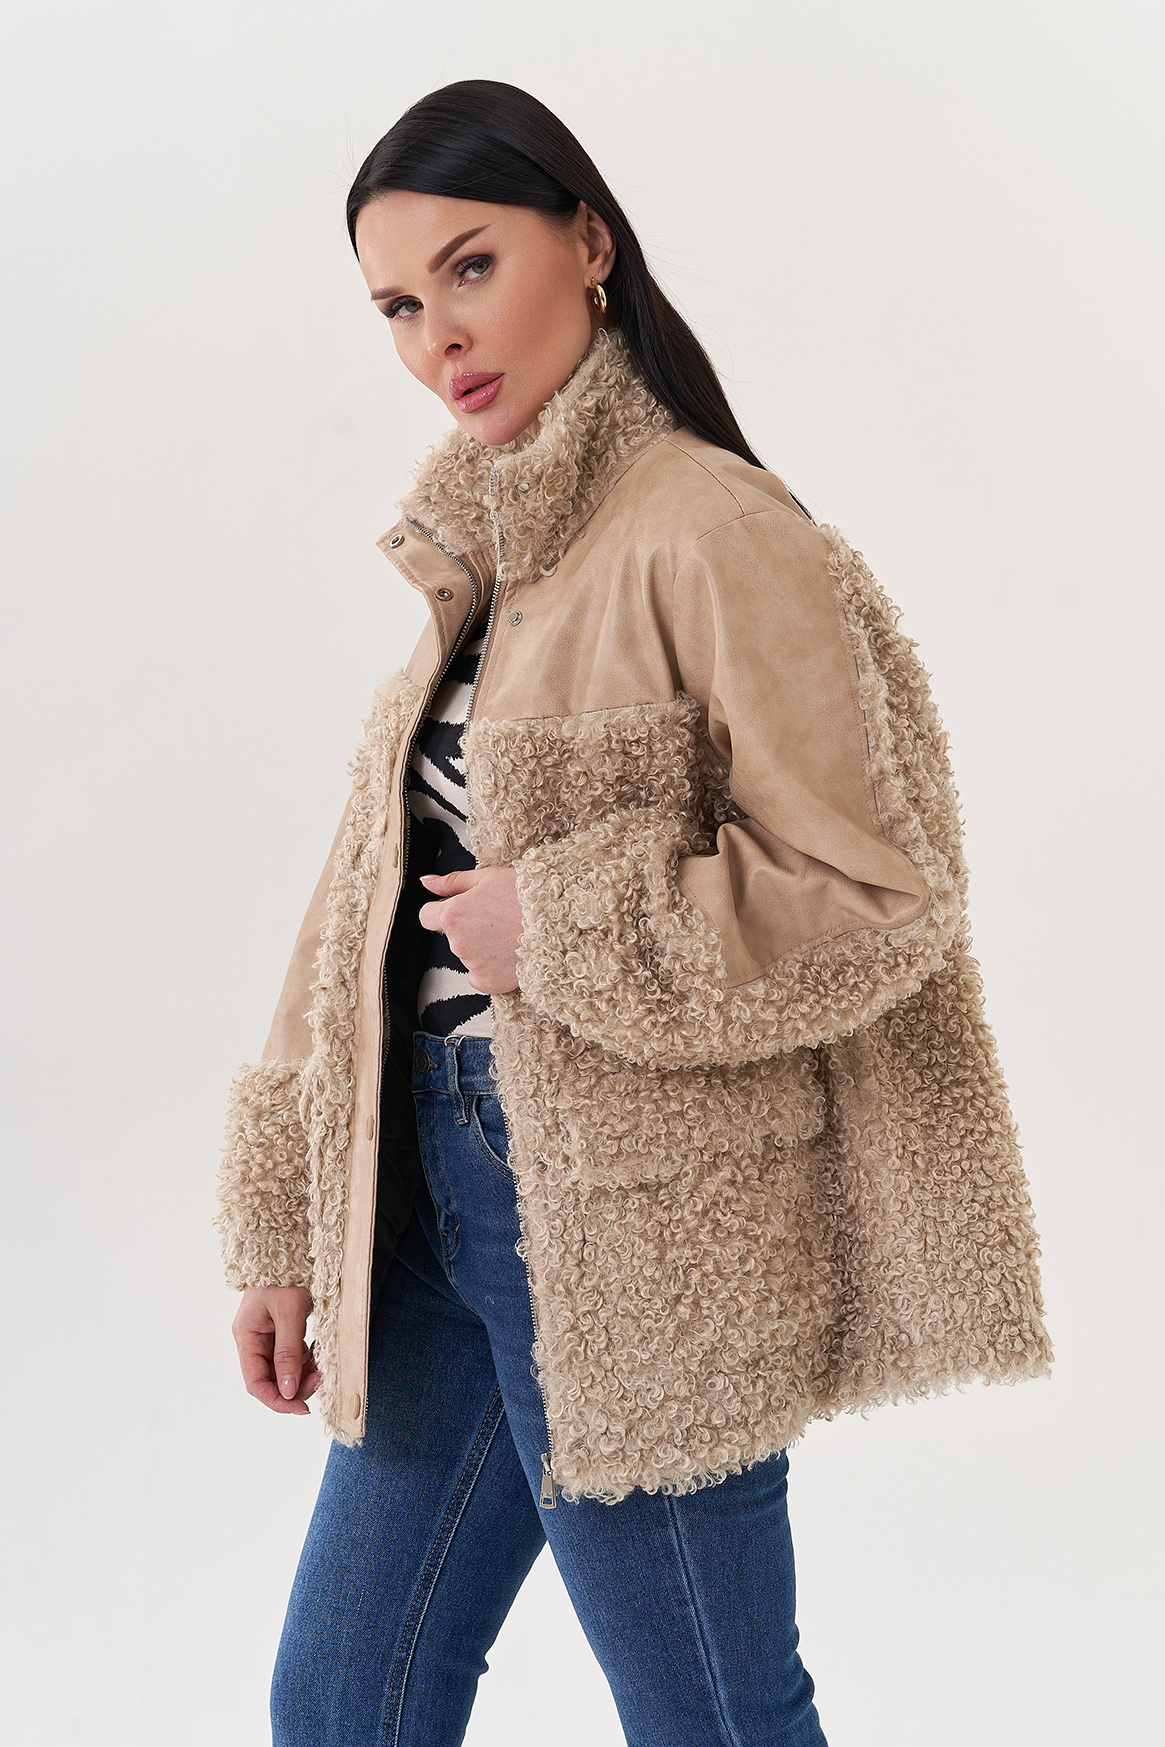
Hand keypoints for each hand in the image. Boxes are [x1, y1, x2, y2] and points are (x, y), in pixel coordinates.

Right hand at [232, 1285, 319, 1415]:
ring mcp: (267, 1335)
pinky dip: (306, 1360)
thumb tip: (288, 1391)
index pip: (255, 1383)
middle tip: (318, 1382)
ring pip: (283, 1369)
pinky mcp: (282, 1330)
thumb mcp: (289, 1313)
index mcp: (246, 1336)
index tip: (301, 1408)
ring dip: (302, 1375)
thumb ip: (287, 1353)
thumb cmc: (285, 1275)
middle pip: (269, 1379)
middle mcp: (253, 1339)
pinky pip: (292, 1355)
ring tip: (321, 1369)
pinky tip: (318, 1355)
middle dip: (293, 1387)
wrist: (289, 1246)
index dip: (277, 1400)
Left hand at [418, 866, 522, 994]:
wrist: (560, 922)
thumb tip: (427, 882)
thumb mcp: (487, 877)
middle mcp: (458, 942)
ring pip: (468, 955)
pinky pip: (479, 977)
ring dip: (481, 947)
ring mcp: (473, 965)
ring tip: (508, 934)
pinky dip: (490, 968)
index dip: (441, 911)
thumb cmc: (526, 896)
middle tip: (496, 918)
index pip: (426, 916)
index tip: (459, 909)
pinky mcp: (488, 982)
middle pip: (451, 936)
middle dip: (467, 928)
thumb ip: (451, 882)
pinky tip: (508, 954)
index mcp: (453, 914)